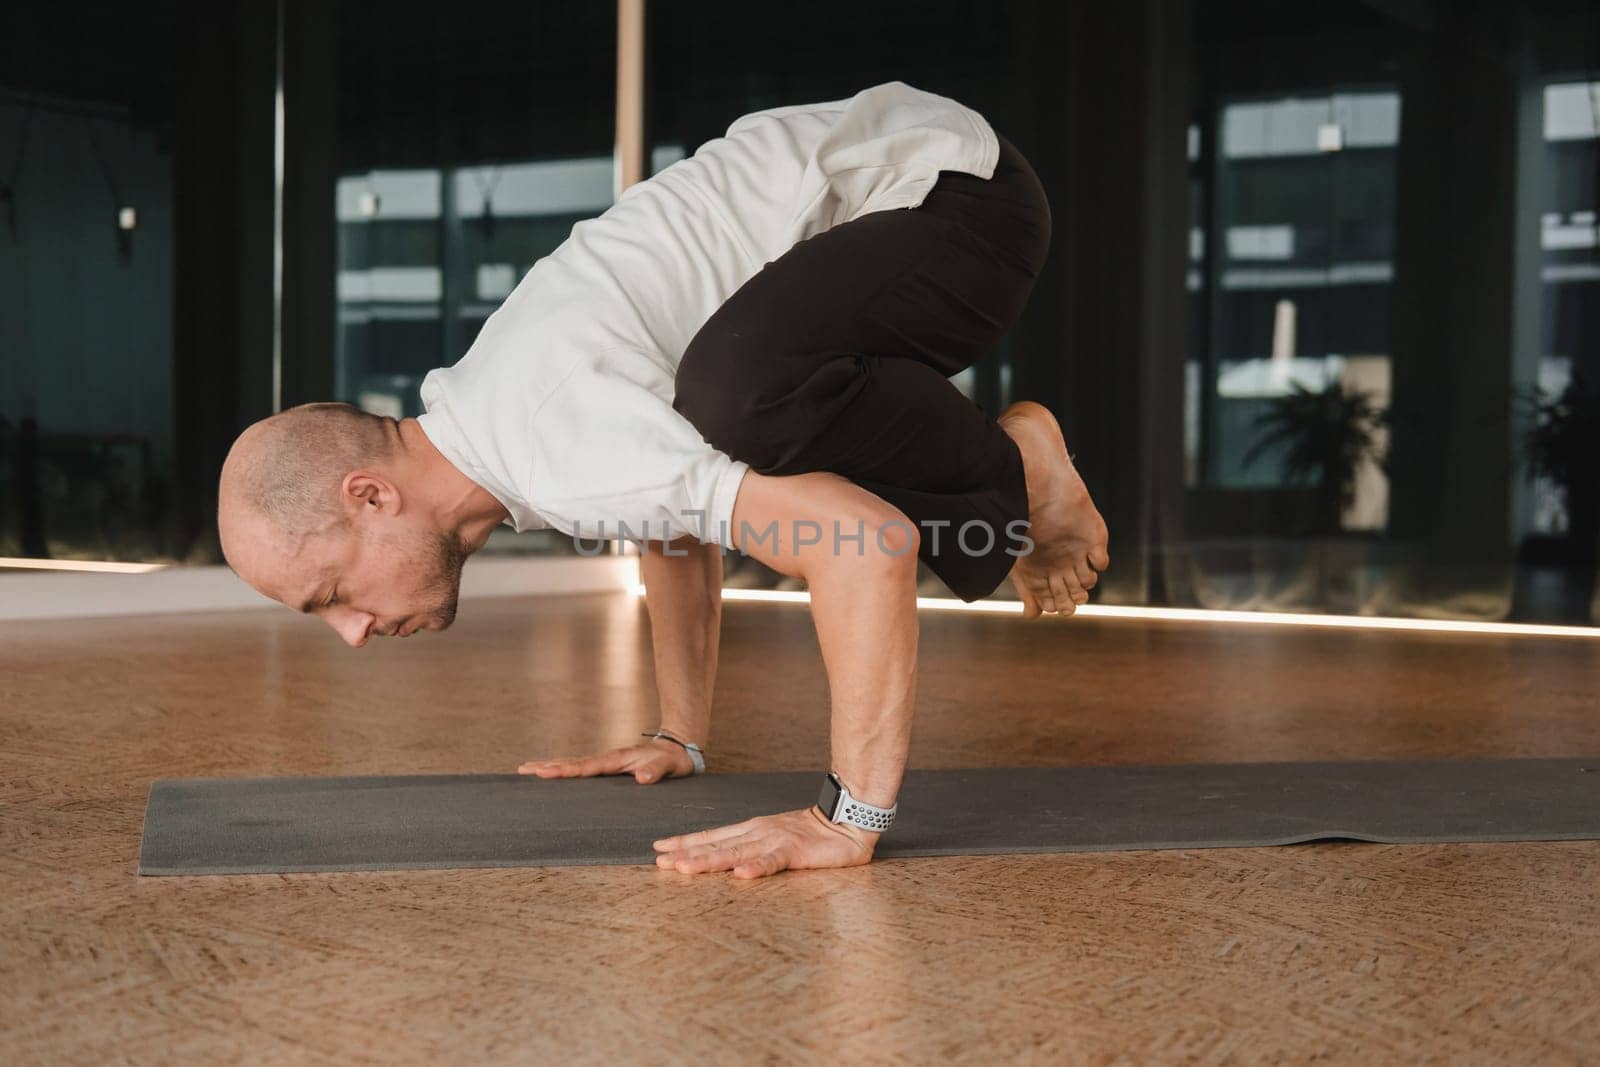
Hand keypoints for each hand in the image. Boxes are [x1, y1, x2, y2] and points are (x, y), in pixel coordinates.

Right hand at [519, 738, 693, 783]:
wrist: (678, 748)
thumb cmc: (673, 759)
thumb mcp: (669, 766)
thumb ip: (656, 771)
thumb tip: (641, 778)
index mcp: (617, 759)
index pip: (586, 767)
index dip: (565, 770)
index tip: (544, 772)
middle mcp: (608, 759)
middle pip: (573, 763)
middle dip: (548, 766)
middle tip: (523, 769)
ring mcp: (608, 762)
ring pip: (575, 765)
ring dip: (552, 766)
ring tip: (529, 769)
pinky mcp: (610, 768)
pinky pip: (583, 769)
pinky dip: (566, 770)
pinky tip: (555, 774)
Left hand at [653, 806, 876, 878]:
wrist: (847, 820)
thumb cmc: (813, 834)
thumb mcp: (776, 839)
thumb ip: (755, 850)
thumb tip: (729, 863)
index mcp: (753, 830)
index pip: (713, 836)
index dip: (686, 842)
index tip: (660, 848)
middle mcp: (758, 833)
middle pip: (716, 845)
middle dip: (686, 854)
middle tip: (659, 863)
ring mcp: (775, 841)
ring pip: (736, 853)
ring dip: (709, 861)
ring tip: (685, 868)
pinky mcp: (795, 852)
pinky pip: (773, 862)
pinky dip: (757, 868)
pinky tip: (740, 875)